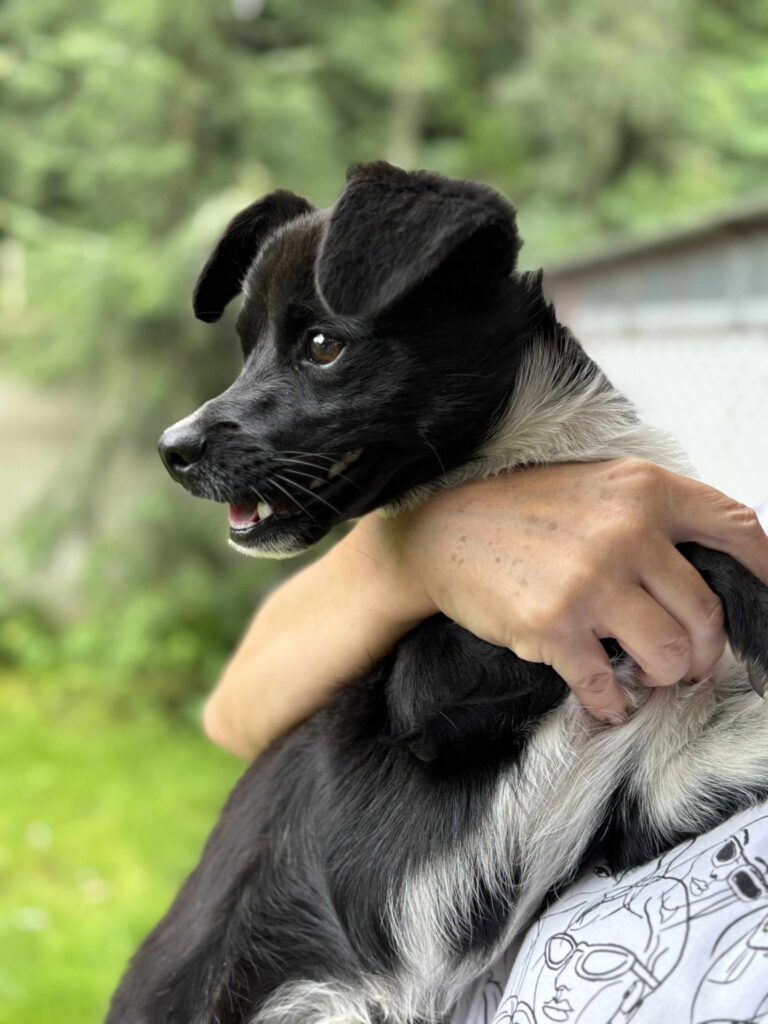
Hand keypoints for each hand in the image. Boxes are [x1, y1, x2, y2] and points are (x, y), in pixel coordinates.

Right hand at [362, 459, 767, 721]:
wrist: (441, 530)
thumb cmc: (519, 510)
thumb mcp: (595, 486)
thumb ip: (649, 514)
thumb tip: (706, 565)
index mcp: (641, 491)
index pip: (732, 528)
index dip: (764, 568)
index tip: (767, 594)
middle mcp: (624, 533)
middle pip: (707, 612)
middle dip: (705, 651)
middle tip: (688, 661)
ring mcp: (590, 581)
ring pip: (670, 655)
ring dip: (663, 677)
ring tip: (644, 674)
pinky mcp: (553, 626)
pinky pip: (606, 685)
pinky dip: (612, 703)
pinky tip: (604, 697)